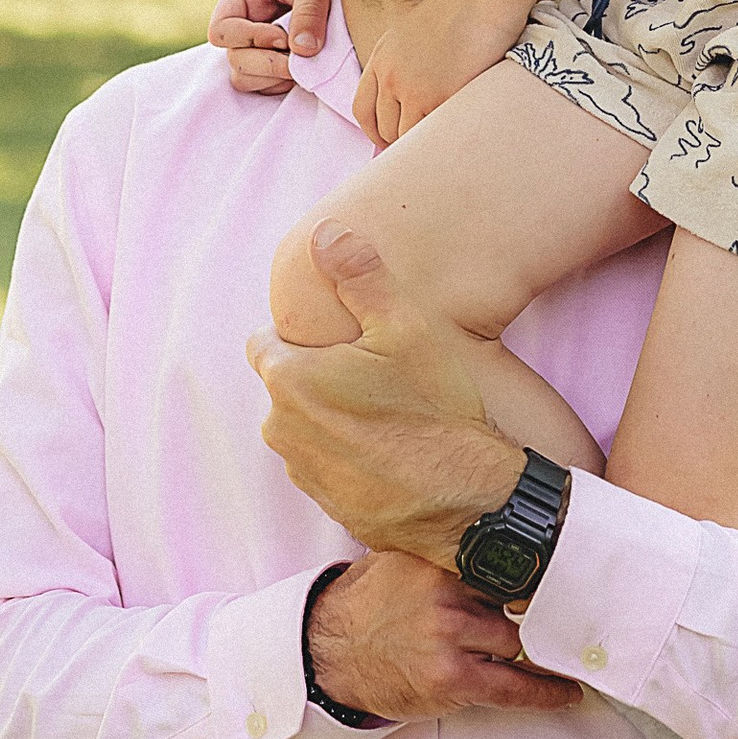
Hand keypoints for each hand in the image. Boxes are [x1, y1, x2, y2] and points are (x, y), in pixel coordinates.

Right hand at [210, 0, 338, 97]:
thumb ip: (310, 9)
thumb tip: (302, 50)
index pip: (221, 31)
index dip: (248, 40)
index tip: (282, 37)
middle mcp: (245, 23)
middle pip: (234, 60)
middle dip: (267, 64)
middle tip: (302, 58)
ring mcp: (258, 46)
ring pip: (246, 78)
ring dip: (276, 77)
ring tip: (307, 62)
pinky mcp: (275, 61)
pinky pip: (268, 86)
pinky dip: (286, 83)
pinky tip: (309, 67)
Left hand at [249, 226, 527, 567]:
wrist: (470, 501)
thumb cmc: (439, 411)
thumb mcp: (407, 328)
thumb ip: (359, 275)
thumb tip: (324, 233)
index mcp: (289, 378)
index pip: (266, 342)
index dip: (307, 338)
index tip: (350, 344)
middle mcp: (282, 429)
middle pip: (289, 386)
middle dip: (321, 378)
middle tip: (379, 377)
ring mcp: (303, 472)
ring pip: (307, 428)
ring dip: (335, 419)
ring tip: (392, 417)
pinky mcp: (328, 505)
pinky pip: (328, 466)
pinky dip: (351, 457)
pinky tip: (395, 453)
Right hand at [307, 551, 581, 723]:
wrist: (327, 654)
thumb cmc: (366, 607)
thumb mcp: (399, 561)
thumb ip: (442, 551)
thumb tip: (492, 533)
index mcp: (437, 562)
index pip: (505, 563)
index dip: (542, 573)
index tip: (576, 574)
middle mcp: (446, 595)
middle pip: (520, 603)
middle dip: (551, 613)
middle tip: (589, 616)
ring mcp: (449, 638)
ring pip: (520, 643)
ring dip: (552, 653)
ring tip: (580, 655)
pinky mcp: (451, 679)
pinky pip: (512, 687)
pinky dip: (545, 693)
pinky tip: (567, 693)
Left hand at [351, 0, 521, 148]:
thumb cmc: (464, 8)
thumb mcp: (416, 33)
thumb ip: (405, 63)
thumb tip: (414, 96)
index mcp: (381, 57)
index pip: (362, 109)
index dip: (374, 131)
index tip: (389, 141)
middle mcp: (389, 75)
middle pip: (384, 128)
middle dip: (400, 142)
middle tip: (421, 149)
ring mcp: (412, 88)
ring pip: (407, 136)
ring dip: (423, 143)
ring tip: (442, 143)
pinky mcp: (438, 98)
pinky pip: (433, 133)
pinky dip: (442, 139)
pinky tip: (457, 136)